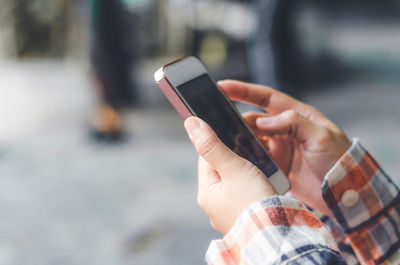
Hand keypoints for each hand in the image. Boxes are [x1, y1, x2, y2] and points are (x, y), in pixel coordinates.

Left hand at [184, 117, 276, 233]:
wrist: (277, 232)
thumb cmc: (254, 200)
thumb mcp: (232, 167)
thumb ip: (211, 145)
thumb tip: (191, 124)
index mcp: (206, 194)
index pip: (206, 159)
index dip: (219, 145)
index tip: (234, 137)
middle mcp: (213, 207)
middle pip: (220, 171)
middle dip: (234, 160)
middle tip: (250, 156)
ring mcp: (228, 214)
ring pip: (233, 183)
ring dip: (244, 174)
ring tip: (258, 171)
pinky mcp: (243, 218)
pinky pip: (243, 196)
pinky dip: (251, 188)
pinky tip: (261, 185)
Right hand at [218, 80, 350, 216]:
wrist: (344, 193)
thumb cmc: (339, 159)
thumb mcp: (321, 136)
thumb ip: (293, 122)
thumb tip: (263, 121)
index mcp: (295, 115)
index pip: (264, 97)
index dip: (242, 90)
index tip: (221, 86)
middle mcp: (284, 129)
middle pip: (253, 119)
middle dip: (235, 120)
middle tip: (217, 124)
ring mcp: (278, 147)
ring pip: (250, 139)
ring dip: (238, 140)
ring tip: (224, 143)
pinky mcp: (275, 165)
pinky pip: (254, 158)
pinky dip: (244, 158)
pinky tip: (236, 160)